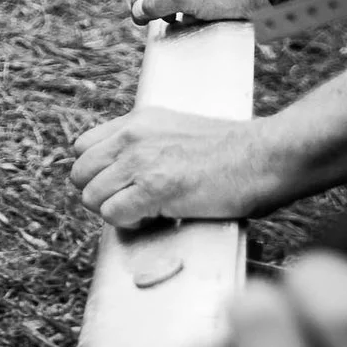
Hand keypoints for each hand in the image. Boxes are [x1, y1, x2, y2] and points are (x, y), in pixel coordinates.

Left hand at [70, 108, 284, 226]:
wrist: (268, 155)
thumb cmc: (234, 152)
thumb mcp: (177, 130)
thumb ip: (146, 144)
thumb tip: (124, 174)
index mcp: (136, 122)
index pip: (82, 148)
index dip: (97, 173)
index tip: (121, 186)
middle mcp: (131, 138)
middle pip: (79, 175)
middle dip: (101, 195)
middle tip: (132, 204)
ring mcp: (141, 162)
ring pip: (91, 197)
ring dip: (115, 212)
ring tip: (148, 212)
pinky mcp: (155, 188)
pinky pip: (113, 214)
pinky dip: (129, 224)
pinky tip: (156, 219)